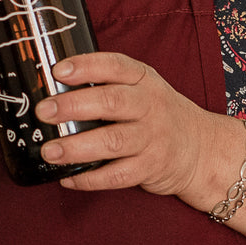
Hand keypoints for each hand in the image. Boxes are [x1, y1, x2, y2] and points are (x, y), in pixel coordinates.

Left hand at [34, 51, 230, 203]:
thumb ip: (107, 85)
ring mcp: (152, 138)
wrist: (200, 147)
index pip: (114, 66)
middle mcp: (150, 106)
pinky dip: (89, 178)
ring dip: (76, 147)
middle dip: (73, 106)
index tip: (58, 71)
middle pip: (111, 102)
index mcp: (143, 79)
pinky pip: (117, 175)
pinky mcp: (151, 167)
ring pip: (113, 142)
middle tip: (44, 111)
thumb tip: (52, 88)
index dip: (85, 66)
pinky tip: (67, 178)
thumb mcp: (142, 88)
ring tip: (50, 151)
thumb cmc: (157, 114)